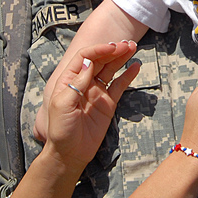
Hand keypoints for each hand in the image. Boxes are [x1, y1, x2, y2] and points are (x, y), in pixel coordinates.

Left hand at [41, 42, 139, 168]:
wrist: (70, 153)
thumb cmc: (61, 130)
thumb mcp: (62, 105)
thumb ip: (76, 84)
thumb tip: (88, 63)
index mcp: (69, 80)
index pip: (84, 58)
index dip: (98, 50)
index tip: (111, 47)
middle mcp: (84, 83)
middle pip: (99, 60)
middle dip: (112, 50)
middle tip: (127, 44)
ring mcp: (97, 92)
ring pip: (110, 69)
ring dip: (121, 58)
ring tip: (133, 47)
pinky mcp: (108, 103)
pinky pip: (119, 85)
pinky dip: (128, 75)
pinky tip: (136, 66)